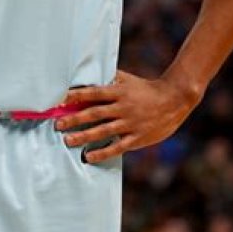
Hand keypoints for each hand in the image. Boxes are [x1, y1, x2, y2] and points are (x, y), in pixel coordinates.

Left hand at [54, 70, 191, 162]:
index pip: (93, 93)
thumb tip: (89, 74)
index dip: (76, 96)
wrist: (175, 99)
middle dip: (74, 119)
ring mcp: (130, 123)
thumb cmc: (147, 88)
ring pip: (103, 131)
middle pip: (94, 113)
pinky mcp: (138, 137)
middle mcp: (123, 107)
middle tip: (57, 124)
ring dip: (84, 136)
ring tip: (67, 141)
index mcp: (119, 91)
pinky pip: (118, 146)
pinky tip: (89, 156)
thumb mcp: (128, 80)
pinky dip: (103, 152)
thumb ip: (109, 79)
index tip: (60, 101)